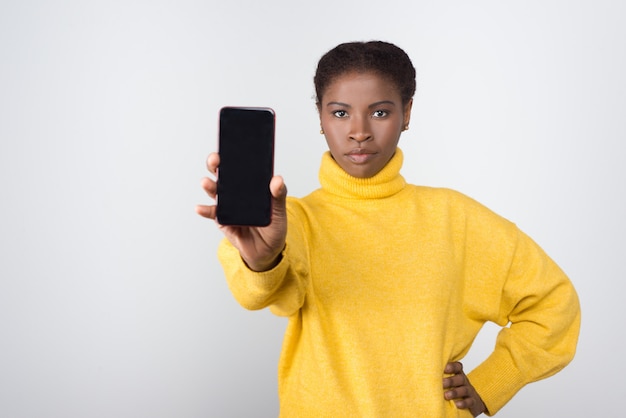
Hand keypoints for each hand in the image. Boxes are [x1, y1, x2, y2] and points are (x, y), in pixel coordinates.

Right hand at [196, 152, 287, 270]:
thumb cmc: (274, 229)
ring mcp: (228, 205)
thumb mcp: (279, 212)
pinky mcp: (222, 220)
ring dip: (210, 185)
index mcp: (251, 186)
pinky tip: (200, 207)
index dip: (234, 155)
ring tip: (207, 183)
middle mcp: (237, 192)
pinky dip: (205, 210)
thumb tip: (277, 179)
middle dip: (217, 165)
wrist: (267, 253)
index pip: (241, 167)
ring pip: (216, 191)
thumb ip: (278, 196)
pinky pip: (212, 213)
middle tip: (216, 160)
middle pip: (224, 174)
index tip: (230, 145)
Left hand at [443, 362, 486, 416]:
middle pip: (460, 378)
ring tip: (446, 395)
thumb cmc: (456, 388)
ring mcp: (469, 391)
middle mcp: (464, 381)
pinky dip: (464, 403)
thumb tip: (422, 372)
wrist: (473, 401)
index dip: (452, 366)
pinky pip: (470, 401)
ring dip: (455, 392)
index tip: (444, 368)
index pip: (458, 366)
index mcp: (458, 374)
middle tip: (441, 383)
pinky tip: (457, 405)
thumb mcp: (450, 380)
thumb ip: (440, 376)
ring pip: (465, 389)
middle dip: (451, 381)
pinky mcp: (473, 401)